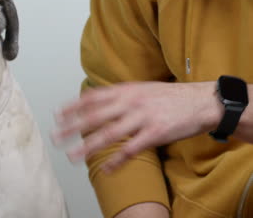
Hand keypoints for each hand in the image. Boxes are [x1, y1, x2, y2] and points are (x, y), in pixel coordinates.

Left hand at [53, 81, 220, 172]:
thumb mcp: (141, 89)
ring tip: (73, 156)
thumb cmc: (168, 96)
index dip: (73, 106)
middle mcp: (130, 102)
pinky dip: (117, 160)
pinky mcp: (155, 133)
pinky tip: (106, 169)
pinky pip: (132, 149)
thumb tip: (96, 98)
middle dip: (72, 127)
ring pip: (109, 134)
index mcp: (125, 90)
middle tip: (56, 137)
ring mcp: (142, 117)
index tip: (58, 115)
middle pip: (95, 116)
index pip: (92, 97)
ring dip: (88, 146)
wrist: (200, 101)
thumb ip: (119, 94)